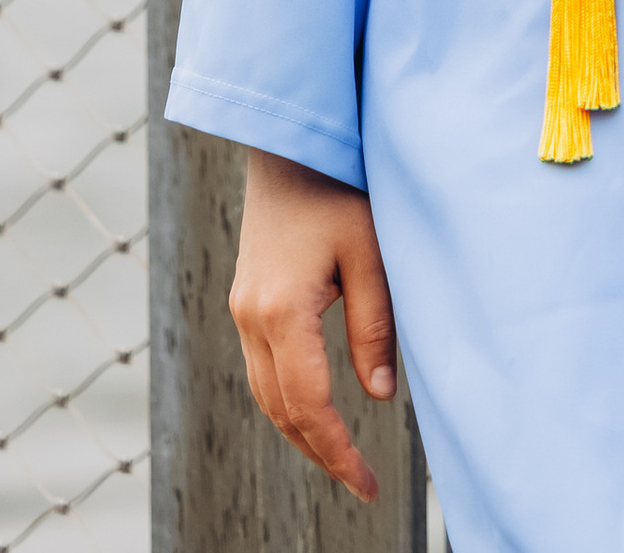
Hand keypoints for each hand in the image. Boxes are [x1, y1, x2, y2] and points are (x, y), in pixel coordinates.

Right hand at [230, 147, 398, 501]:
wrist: (290, 141)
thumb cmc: (338, 187)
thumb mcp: (370, 253)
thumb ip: (374, 326)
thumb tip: (380, 395)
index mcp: (282, 311)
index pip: (308, 405)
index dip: (337, 450)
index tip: (366, 483)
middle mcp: (251, 317)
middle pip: (280, 410)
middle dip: (319, 451)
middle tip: (359, 482)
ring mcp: (243, 309)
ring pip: (265, 394)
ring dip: (300, 430)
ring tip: (340, 456)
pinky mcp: (247, 299)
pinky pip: (261, 368)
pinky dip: (287, 399)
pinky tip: (314, 407)